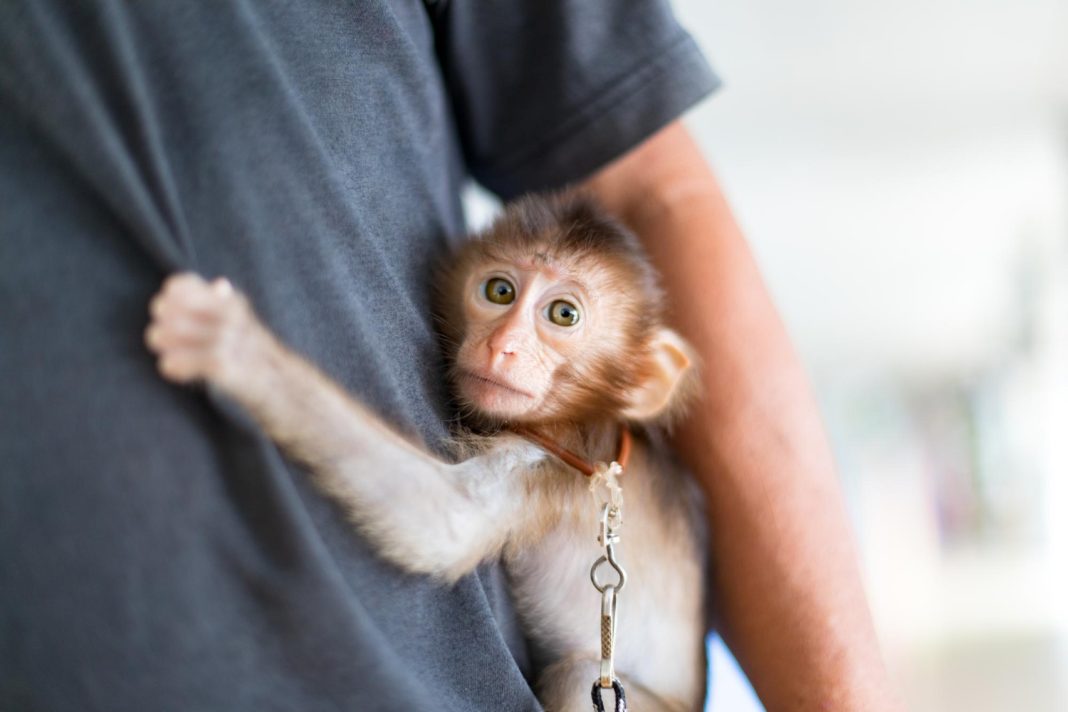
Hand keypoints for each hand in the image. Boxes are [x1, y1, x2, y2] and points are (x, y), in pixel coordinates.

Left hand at [145, 273, 264, 389]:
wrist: (280, 382)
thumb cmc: (253, 351)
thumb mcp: (243, 320)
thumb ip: (226, 301)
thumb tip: (219, 284)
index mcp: (229, 301)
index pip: (179, 286)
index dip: (167, 299)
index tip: (168, 314)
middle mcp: (228, 316)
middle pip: (168, 309)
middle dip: (160, 324)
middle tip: (161, 337)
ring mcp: (226, 340)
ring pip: (167, 334)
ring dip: (162, 344)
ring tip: (166, 352)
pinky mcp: (223, 367)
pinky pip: (179, 363)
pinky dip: (172, 366)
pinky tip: (174, 369)